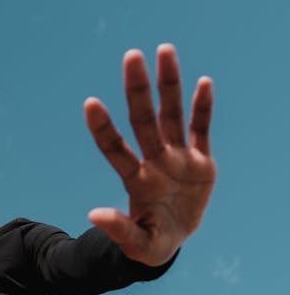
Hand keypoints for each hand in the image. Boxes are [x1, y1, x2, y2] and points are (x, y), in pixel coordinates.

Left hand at [84, 44, 215, 266]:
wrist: (172, 240)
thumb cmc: (149, 244)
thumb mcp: (137, 244)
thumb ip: (119, 229)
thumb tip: (93, 214)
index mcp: (136, 181)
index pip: (114, 148)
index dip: (103, 128)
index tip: (90, 103)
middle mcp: (154, 161)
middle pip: (143, 119)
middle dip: (137, 89)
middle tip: (131, 55)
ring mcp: (176, 158)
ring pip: (171, 114)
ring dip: (169, 84)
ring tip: (164, 50)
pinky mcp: (199, 160)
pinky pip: (201, 129)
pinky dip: (202, 108)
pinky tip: (203, 82)